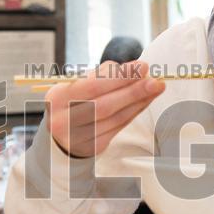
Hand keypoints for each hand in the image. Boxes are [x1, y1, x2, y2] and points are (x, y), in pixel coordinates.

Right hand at [47, 60, 164, 157]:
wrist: (60, 134)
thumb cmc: (71, 102)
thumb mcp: (75, 86)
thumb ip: (99, 76)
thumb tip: (128, 69)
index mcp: (58, 98)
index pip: (93, 86)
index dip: (120, 77)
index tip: (142, 67)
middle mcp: (64, 120)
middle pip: (105, 106)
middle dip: (133, 91)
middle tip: (155, 80)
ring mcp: (79, 137)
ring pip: (116, 118)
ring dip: (139, 102)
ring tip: (155, 89)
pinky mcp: (93, 147)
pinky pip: (119, 127)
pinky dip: (134, 112)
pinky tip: (145, 101)